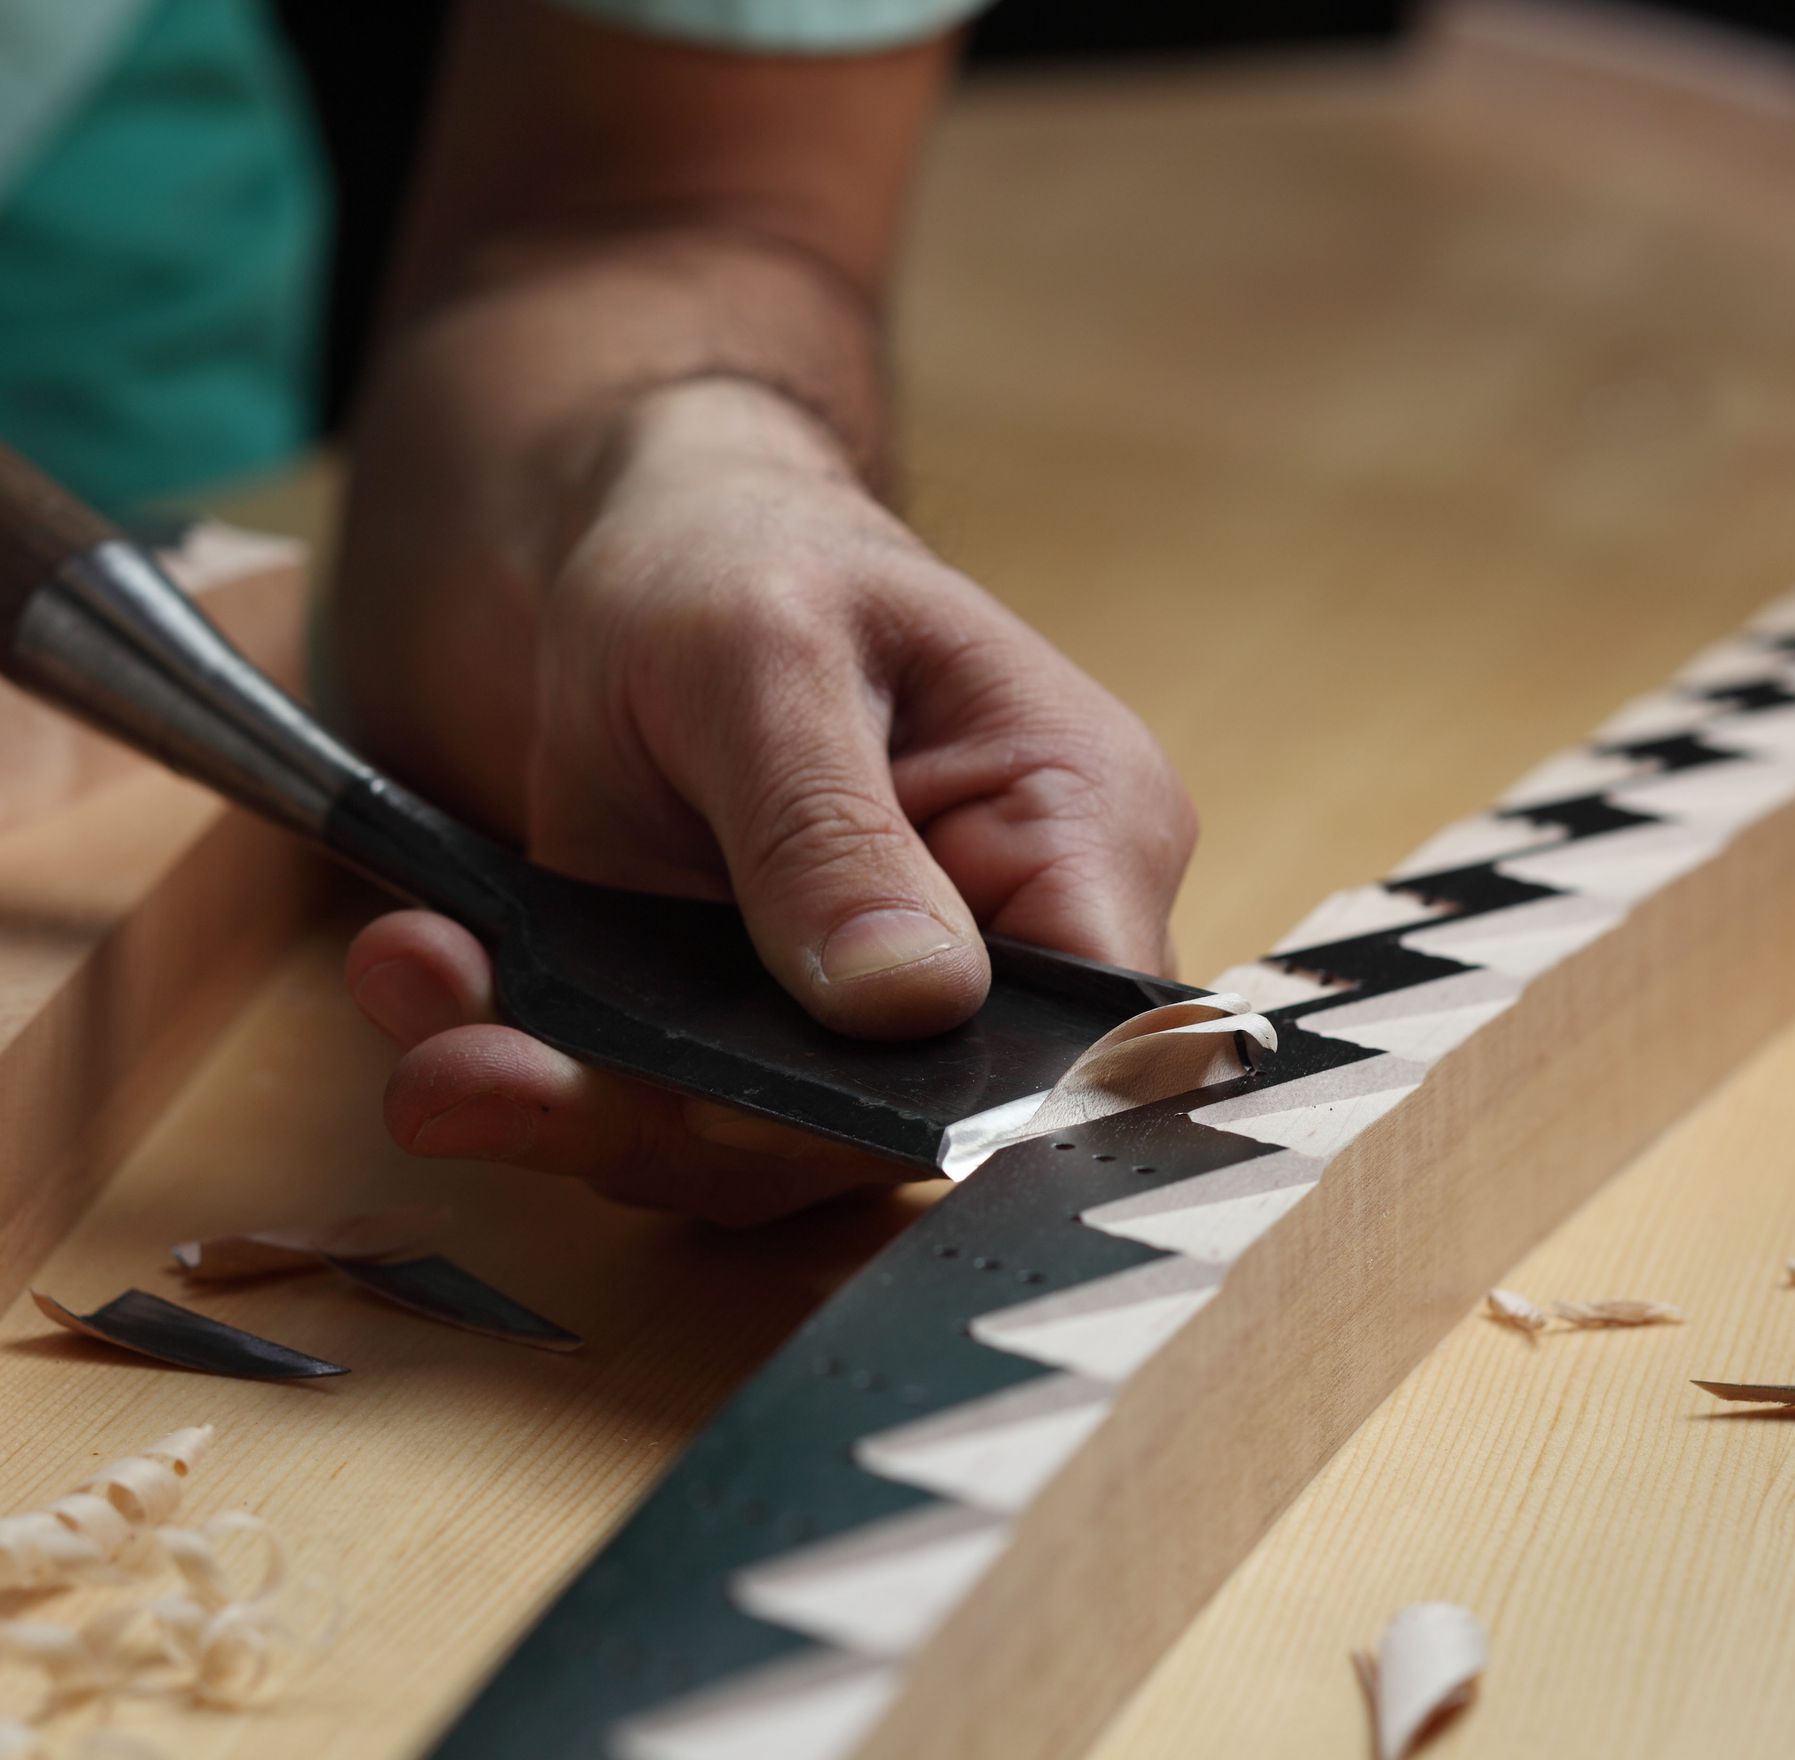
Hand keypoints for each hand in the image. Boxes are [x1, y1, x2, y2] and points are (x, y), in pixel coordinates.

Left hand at [334, 379, 1195, 1220]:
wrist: (641, 559)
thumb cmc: (740, 557)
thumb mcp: (767, 658)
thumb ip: (832, 830)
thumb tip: (910, 1001)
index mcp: (1077, 826)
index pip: (1092, 1029)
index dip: (964, 1107)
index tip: (752, 1102)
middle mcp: (1002, 950)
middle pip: (908, 1123)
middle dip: (692, 1118)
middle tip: (479, 1079)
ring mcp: (877, 1014)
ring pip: (769, 1149)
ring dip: (579, 1105)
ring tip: (421, 1023)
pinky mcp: (766, 1038)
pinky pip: (676, 1116)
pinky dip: (541, 1073)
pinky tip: (425, 985)